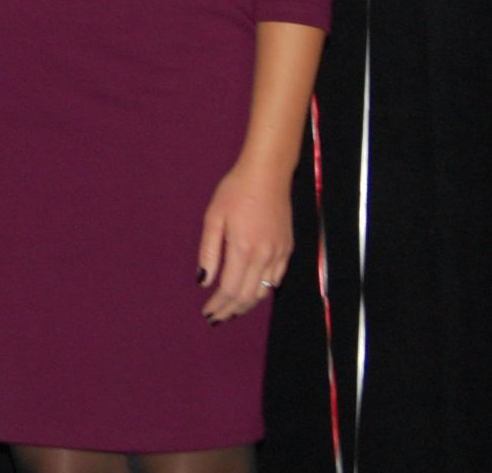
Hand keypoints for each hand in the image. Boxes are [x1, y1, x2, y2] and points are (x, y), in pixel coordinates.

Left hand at [198, 161, 291, 321]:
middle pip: (248, 296)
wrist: (268, 174)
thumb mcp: (213, 218)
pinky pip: (275, 279)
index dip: (218, 305)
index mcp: (244, 248)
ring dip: (246, 304)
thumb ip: (209, 252)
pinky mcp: (287, 249)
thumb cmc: (236, 191)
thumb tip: (204, 282)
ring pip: (263, 291)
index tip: (207, 313)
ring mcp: (279, 254)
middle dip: (230, 310)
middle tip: (215, 318)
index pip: (230, 290)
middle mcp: (265, 256)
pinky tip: (251, 292)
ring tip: (230, 310)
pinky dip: (262, 291)